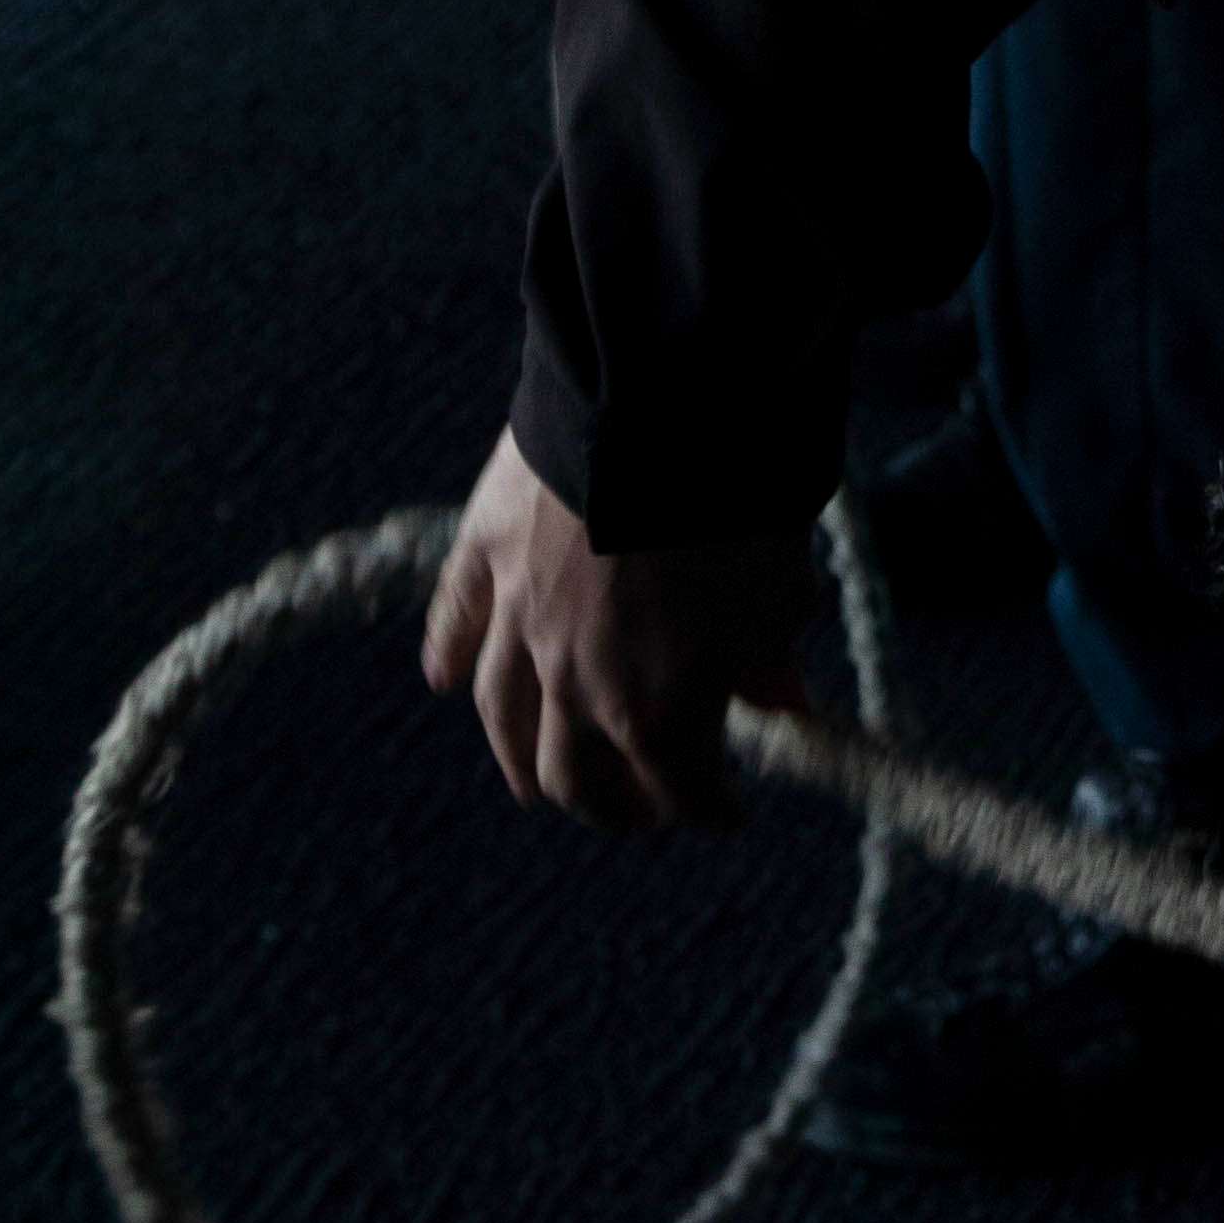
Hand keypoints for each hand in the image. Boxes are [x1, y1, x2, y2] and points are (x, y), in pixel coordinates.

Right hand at [422, 424, 806, 829]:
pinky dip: (446, 653)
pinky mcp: (484, 552)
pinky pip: (454, 618)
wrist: (656, 409)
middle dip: (610, 808)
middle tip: (635, 813)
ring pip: (504, 717)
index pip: (679, 792)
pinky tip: (440, 680)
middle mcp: (575, 683)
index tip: (725, 812)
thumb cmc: (736, 509)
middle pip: (576, 778)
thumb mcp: (777, 591)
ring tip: (536, 787)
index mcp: (659, 709)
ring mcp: (519, 620)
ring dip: (521, 763)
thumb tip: (783, 702)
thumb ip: (769, 655)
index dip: (706, 809)